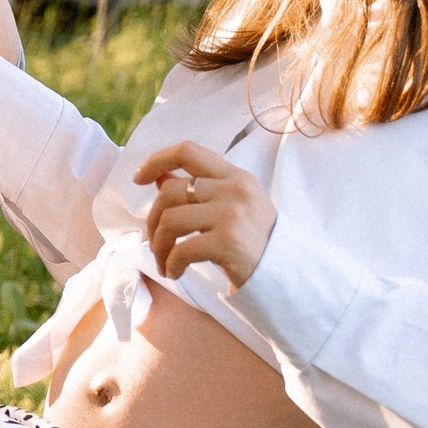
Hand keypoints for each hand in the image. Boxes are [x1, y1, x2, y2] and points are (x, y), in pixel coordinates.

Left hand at [137, 141, 274, 289]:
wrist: (290, 276)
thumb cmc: (256, 243)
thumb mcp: (232, 207)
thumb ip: (199, 190)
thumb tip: (158, 176)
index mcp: (235, 176)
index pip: (187, 151)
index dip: (156, 160)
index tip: (138, 178)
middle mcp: (235, 189)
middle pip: (170, 192)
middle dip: (152, 221)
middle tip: (155, 244)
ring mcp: (233, 214)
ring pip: (170, 220)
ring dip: (158, 246)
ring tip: (164, 263)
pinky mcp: (229, 242)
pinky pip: (181, 249)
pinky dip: (171, 264)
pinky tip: (176, 273)